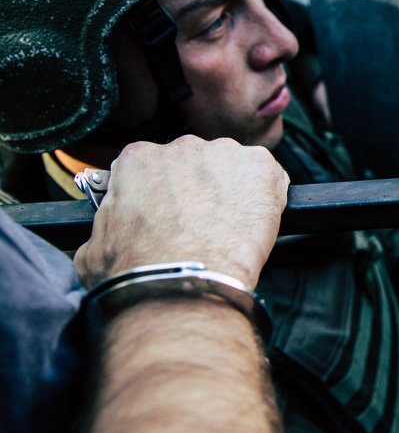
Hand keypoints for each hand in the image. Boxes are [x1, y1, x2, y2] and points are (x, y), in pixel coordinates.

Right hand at [75, 136, 288, 289]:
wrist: (182, 286)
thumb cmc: (138, 274)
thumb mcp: (96, 249)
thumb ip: (107, 226)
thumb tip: (106, 235)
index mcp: (137, 159)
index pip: (159, 167)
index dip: (169, 195)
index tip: (176, 215)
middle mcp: (181, 146)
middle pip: (199, 165)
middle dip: (204, 191)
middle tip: (206, 227)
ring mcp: (223, 153)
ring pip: (234, 170)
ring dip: (236, 193)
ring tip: (232, 231)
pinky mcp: (260, 166)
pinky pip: (269, 177)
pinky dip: (268, 198)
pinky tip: (256, 225)